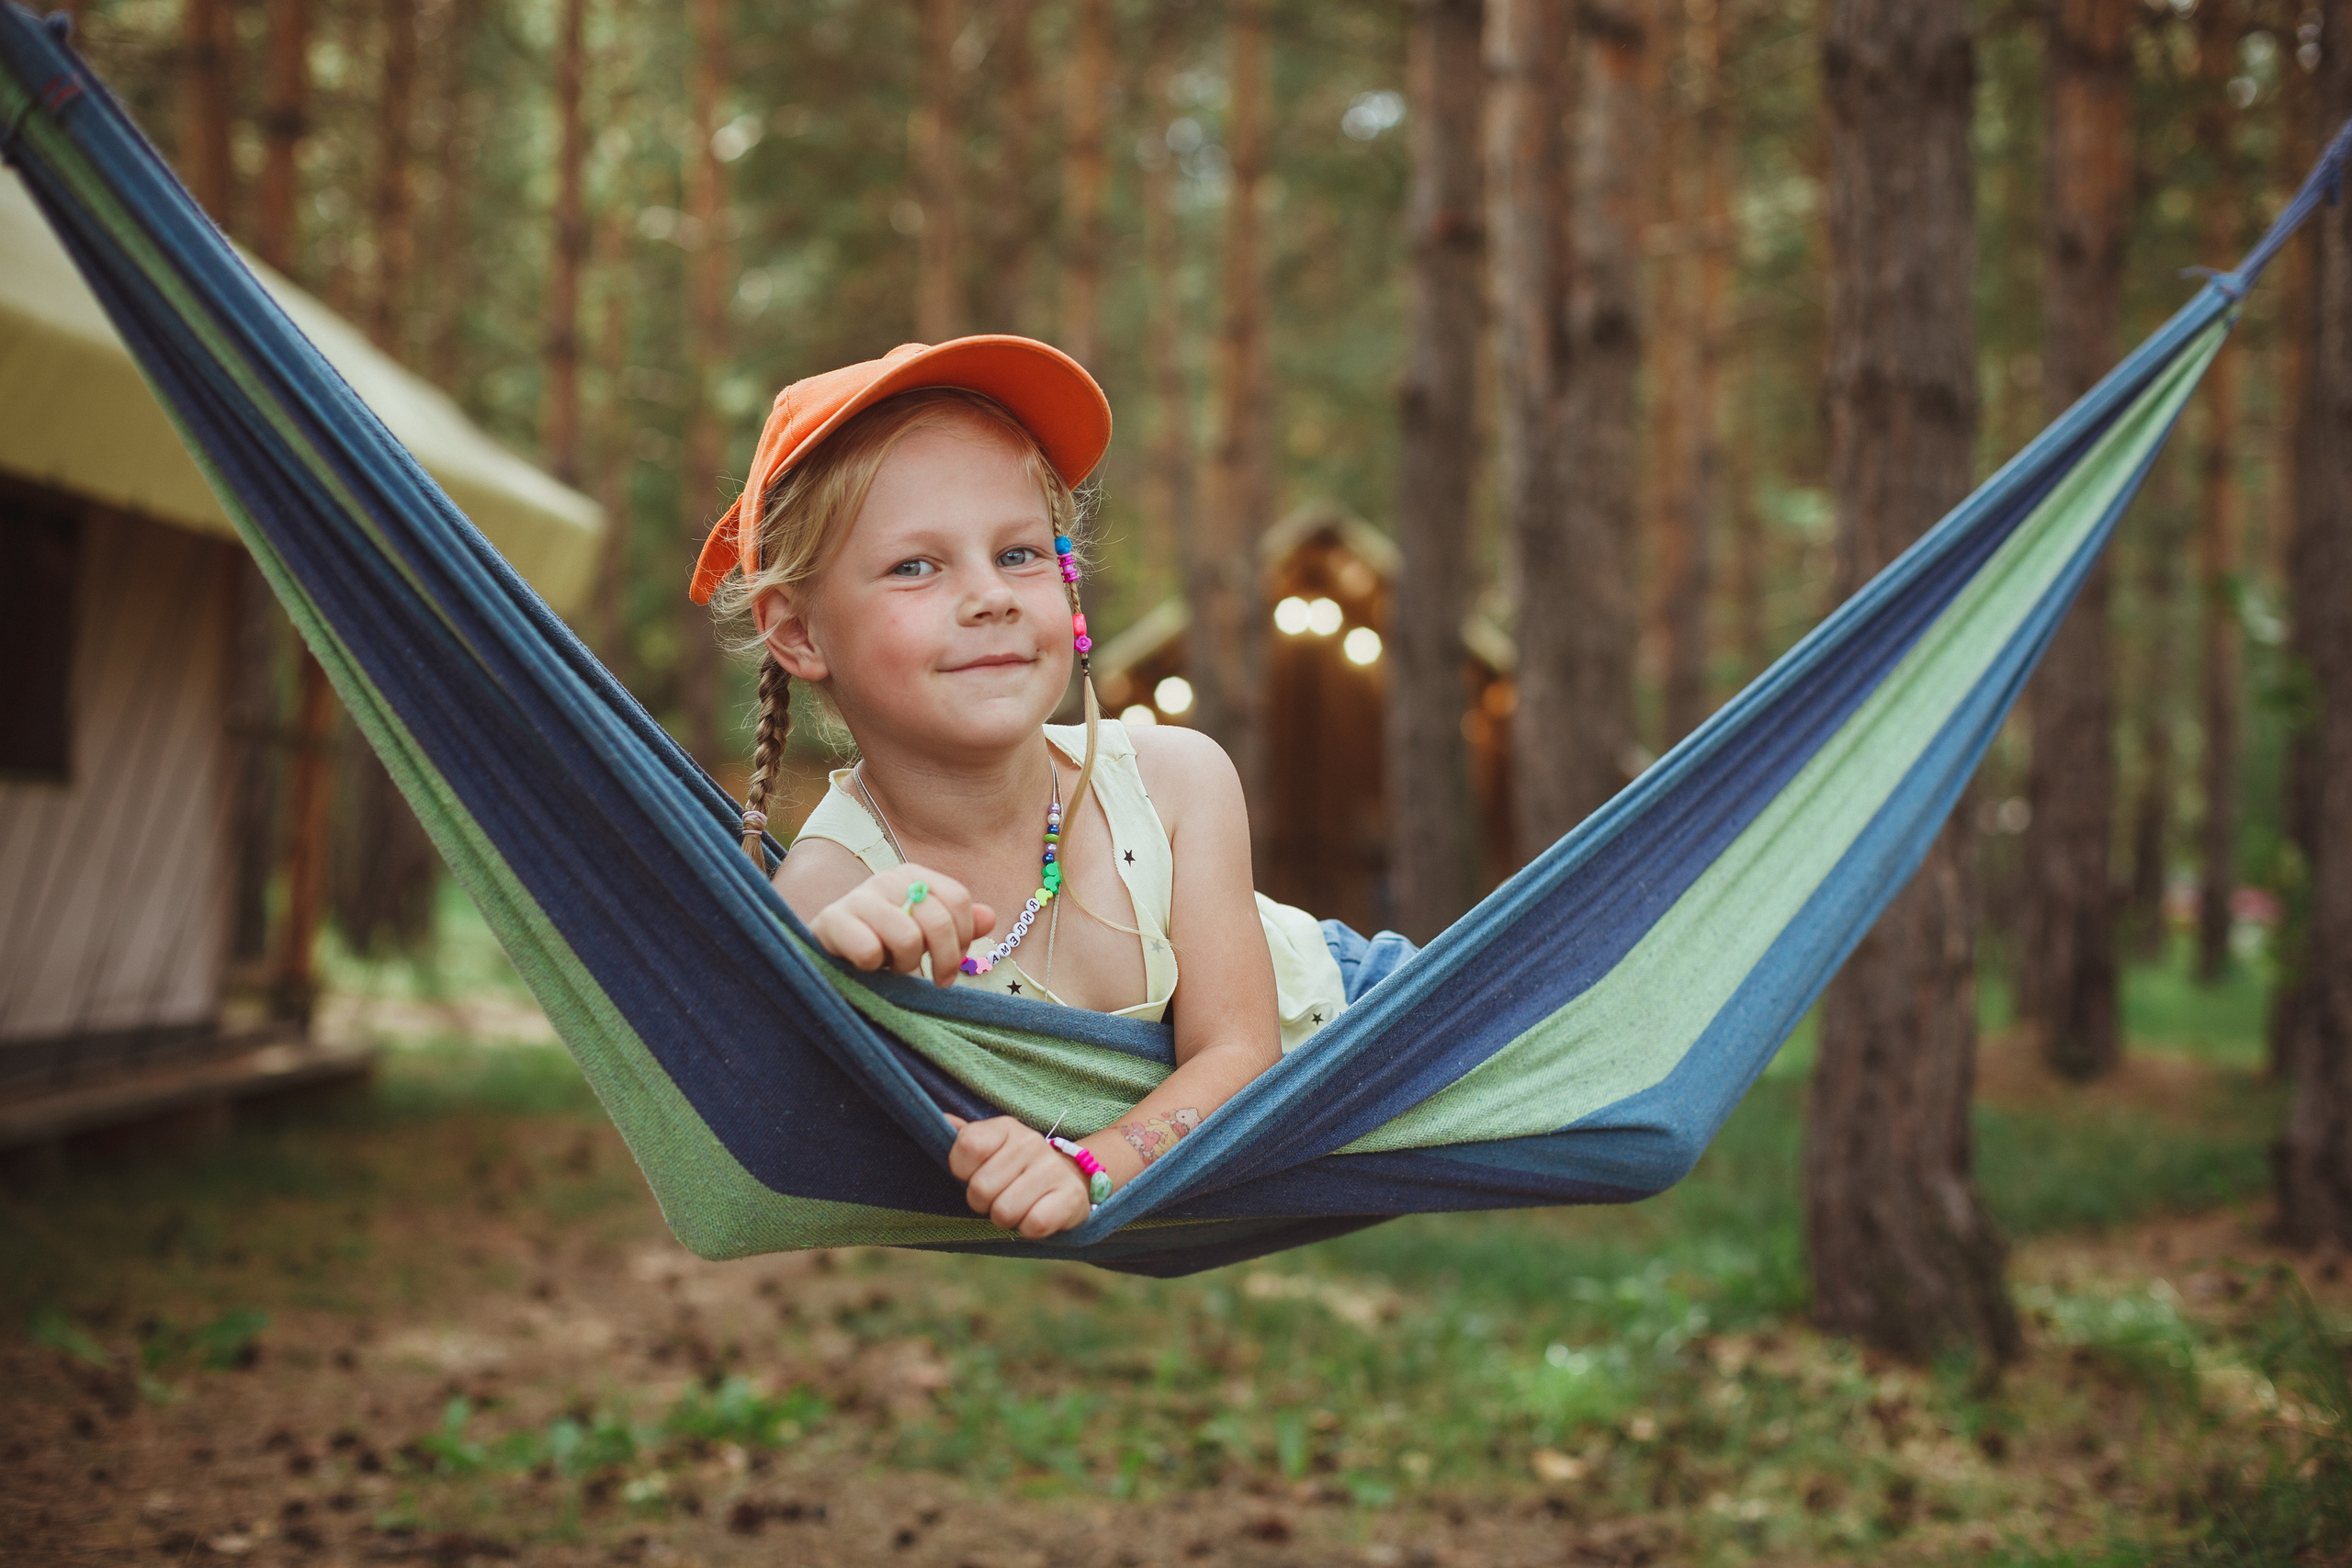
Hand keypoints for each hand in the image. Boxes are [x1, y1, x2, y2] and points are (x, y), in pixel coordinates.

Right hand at [809, 867, 993, 986]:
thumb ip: (957, 926)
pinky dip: (873, 968)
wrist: (829, 951)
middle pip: (939, 919)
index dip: (963, 937)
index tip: (954, 962)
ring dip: (905, 964)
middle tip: (935, 979)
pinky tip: (865, 966)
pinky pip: (869, 951)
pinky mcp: (831, 920)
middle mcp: (888, 879)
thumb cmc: (883, 943)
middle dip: (943, 959)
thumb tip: (989, 918)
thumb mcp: (924, 934)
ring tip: (893, 966)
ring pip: (907, 937)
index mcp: (913, 875)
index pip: (958, 899)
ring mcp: (859, 897)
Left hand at [945, 1115, 1092, 1237]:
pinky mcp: (1071, 1197)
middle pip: (981, 1188)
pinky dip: (1028, 1229)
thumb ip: (965, 1138)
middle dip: (982, 1203)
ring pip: (1004, 1211)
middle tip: (998, 1196)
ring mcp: (1053, 1168)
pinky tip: (1034, 1215)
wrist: (1069, 1180)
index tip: (972, 1174)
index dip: (961, 1170)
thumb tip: (942, 1119)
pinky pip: (1033, 1225)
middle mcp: (1031, 1142)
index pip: (968, 1146)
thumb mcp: (991, 1147)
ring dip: (1005, 1218)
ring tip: (1017, 1206)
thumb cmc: (1016, 1167)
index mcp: (1006, 1127)